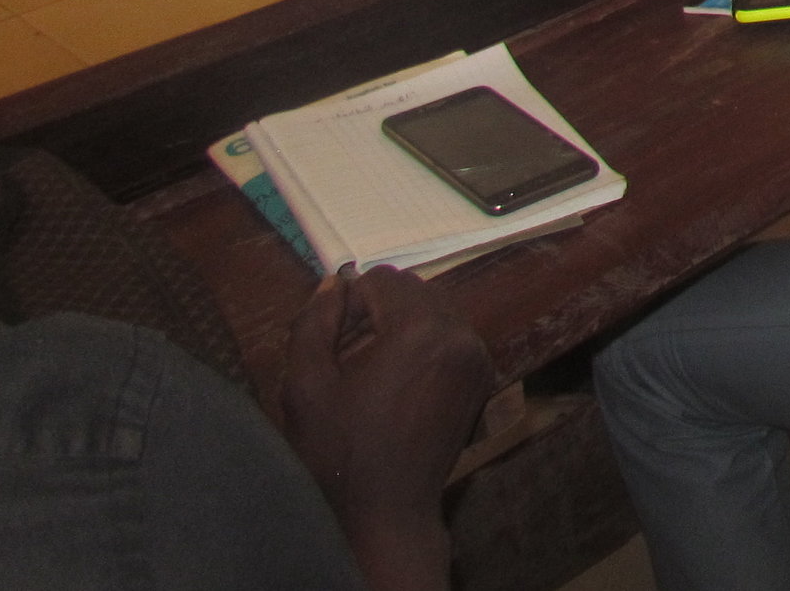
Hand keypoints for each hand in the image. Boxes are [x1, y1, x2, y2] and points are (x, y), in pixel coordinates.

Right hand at [282, 267, 491, 550]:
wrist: (386, 510)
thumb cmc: (340, 451)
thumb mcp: (307, 385)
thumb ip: (315, 323)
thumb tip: (334, 282)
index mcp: (421, 329)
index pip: (383, 279)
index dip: (350, 304)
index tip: (333, 343)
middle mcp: (460, 334)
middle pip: (412, 291)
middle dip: (376, 312)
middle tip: (347, 357)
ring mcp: (478, 355)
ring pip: (432, 311)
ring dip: (399, 327)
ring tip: (369, 373)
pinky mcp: (483, 376)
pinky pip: (449, 336)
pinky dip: (423, 345)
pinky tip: (396, 385)